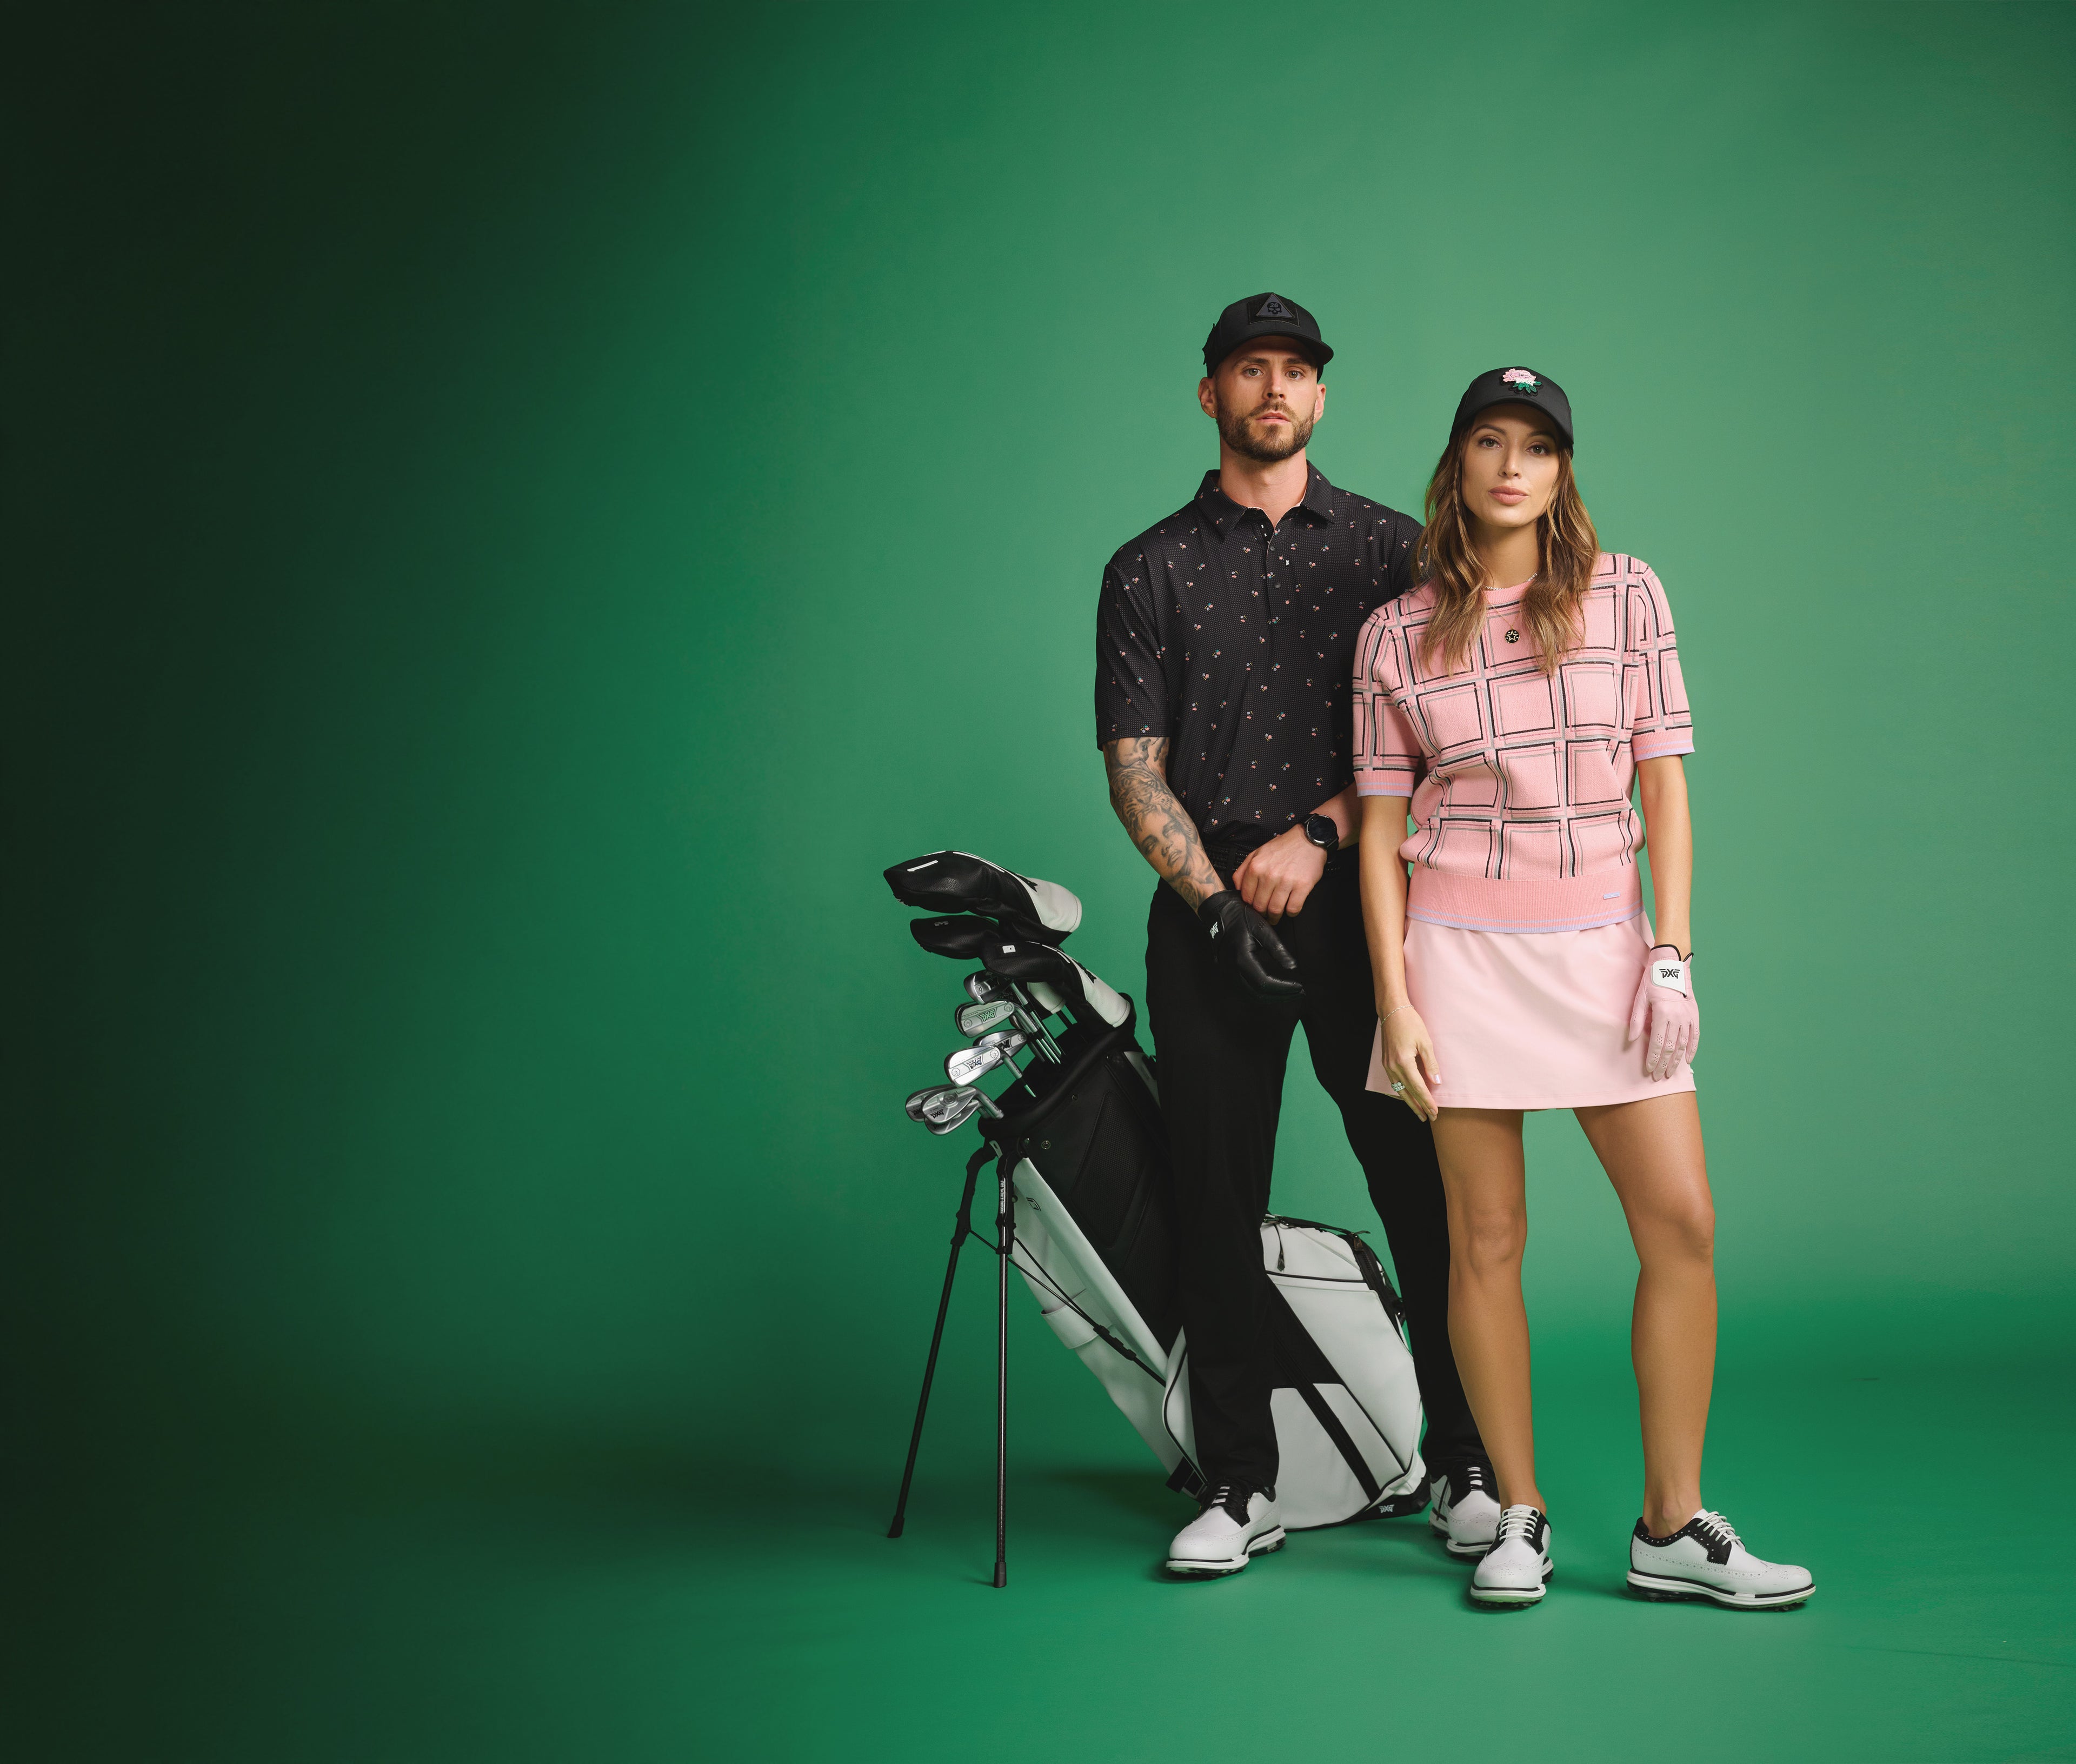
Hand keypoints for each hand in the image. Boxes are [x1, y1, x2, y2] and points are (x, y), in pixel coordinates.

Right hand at [1198, 890, 1304, 1003]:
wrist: (1219, 913)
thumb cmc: (1241, 918)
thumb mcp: (1262, 929)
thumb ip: (1277, 949)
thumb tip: (1293, 966)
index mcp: (1241, 959)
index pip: (1265, 983)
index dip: (1284, 987)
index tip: (1299, 986)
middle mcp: (1232, 971)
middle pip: (1259, 994)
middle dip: (1282, 995)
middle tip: (1299, 993)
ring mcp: (1227, 975)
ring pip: (1252, 997)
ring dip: (1272, 998)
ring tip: (1290, 993)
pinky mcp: (1227, 975)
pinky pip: (1245, 992)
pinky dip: (1261, 995)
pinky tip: (1274, 991)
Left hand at [1232, 826, 1327, 923]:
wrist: (1308, 839)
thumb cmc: (1284, 847)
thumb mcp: (1257, 853)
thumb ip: (1243, 870)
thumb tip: (1237, 888)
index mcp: (1256, 867)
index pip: (1246, 897)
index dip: (1250, 905)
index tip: (1255, 907)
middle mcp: (1269, 875)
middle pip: (1260, 906)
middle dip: (1262, 914)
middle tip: (1265, 914)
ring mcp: (1286, 881)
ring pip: (1275, 910)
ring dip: (1275, 917)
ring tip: (1276, 916)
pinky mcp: (1302, 886)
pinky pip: (1293, 908)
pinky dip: (1291, 913)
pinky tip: (1290, 909)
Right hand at [1379, 1002, 1440, 1121]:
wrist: (1392, 1011)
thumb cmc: (1411, 1023)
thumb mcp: (1425, 1042)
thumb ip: (1431, 1064)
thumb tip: (1436, 1083)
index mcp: (1404, 1063)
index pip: (1418, 1088)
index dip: (1427, 1102)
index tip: (1435, 1112)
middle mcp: (1393, 1067)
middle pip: (1407, 1093)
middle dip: (1419, 1107)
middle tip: (1429, 1118)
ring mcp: (1387, 1065)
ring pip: (1399, 1090)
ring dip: (1409, 1102)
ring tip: (1418, 1112)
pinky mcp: (1386, 1062)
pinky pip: (1394, 1082)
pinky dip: (1402, 1092)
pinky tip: (1407, 1096)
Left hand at [1626, 946, 1699, 1081]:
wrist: (1672, 964)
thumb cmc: (1652, 980)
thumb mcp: (1640, 998)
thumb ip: (1636, 1020)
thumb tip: (1632, 1040)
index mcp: (1663, 1013)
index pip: (1658, 1043)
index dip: (1653, 1059)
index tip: (1649, 1070)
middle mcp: (1678, 1017)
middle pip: (1671, 1048)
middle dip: (1664, 1064)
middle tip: (1658, 1077)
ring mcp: (1688, 1016)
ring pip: (1683, 1044)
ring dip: (1677, 1060)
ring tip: (1671, 1072)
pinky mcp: (1695, 1014)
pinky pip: (1695, 1036)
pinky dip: (1692, 1049)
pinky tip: (1688, 1059)